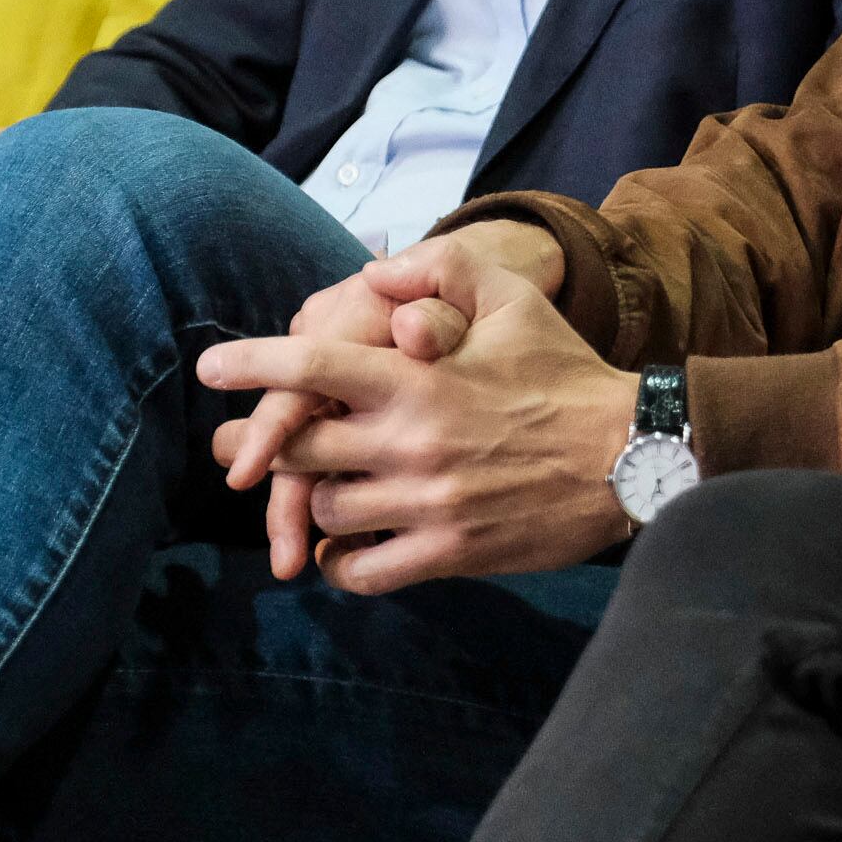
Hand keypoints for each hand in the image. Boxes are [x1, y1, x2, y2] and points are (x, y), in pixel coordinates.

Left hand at [195, 223, 624, 592]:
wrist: (630, 454)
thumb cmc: (566, 371)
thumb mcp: (515, 299)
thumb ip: (442, 270)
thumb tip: (372, 272)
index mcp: (421, 378)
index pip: (312, 365)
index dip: (251, 364)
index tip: (210, 369)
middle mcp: (413, 442)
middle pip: (299, 448)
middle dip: (260, 446)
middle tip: (239, 447)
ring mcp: (427, 503)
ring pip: (324, 511)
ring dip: (309, 501)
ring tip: (307, 492)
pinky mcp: (448, 554)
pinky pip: (359, 571)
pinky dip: (338, 563)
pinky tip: (342, 547)